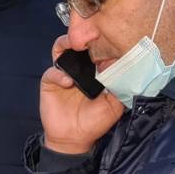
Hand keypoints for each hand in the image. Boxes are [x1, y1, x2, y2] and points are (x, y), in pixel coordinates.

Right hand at [40, 35, 123, 155]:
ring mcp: (63, 74)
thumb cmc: (94, 123)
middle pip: (76, 44)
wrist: (74, 139)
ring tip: (72, 46)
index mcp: (94, 72)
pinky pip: (51, 72)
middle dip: (79, 36)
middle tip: (85, 34)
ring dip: (65, 44)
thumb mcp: (114, 106)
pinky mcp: (50, 82)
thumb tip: (125, 68)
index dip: (98, 41)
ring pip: (60, 50)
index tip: (105, 35)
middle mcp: (78, 69)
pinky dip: (58, 74)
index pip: (94, 49)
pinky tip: (67, 82)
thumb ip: (119, 88)